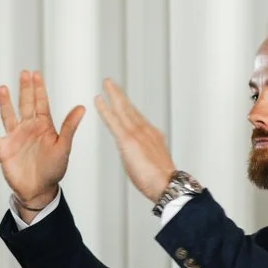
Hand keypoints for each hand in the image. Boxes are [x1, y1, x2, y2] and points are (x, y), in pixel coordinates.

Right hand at [0, 71, 83, 213]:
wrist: (39, 190)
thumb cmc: (53, 169)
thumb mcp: (63, 147)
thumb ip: (69, 127)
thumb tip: (81, 107)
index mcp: (43, 126)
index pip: (40, 103)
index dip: (38, 89)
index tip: (36, 74)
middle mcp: (28, 128)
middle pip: (25, 105)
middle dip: (24, 89)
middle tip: (24, 73)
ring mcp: (14, 137)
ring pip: (8, 116)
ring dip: (5, 103)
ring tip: (2, 88)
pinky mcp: (3, 150)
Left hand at [93, 79, 179, 201]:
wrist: (168, 184)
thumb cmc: (160, 181)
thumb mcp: (151, 164)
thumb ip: (141, 155)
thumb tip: (134, 155)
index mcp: (151, 135)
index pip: (136, 117)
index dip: (127, 107)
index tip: (121, 99)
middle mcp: (145, 130)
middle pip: (129, 108)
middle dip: (119, 94)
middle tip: (111, 83)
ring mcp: (137, 133)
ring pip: (123, 109)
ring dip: (114, 95)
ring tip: (107, 84)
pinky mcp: (128, 140)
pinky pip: (113, 120)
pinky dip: (105, 109)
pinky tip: (99, 100)